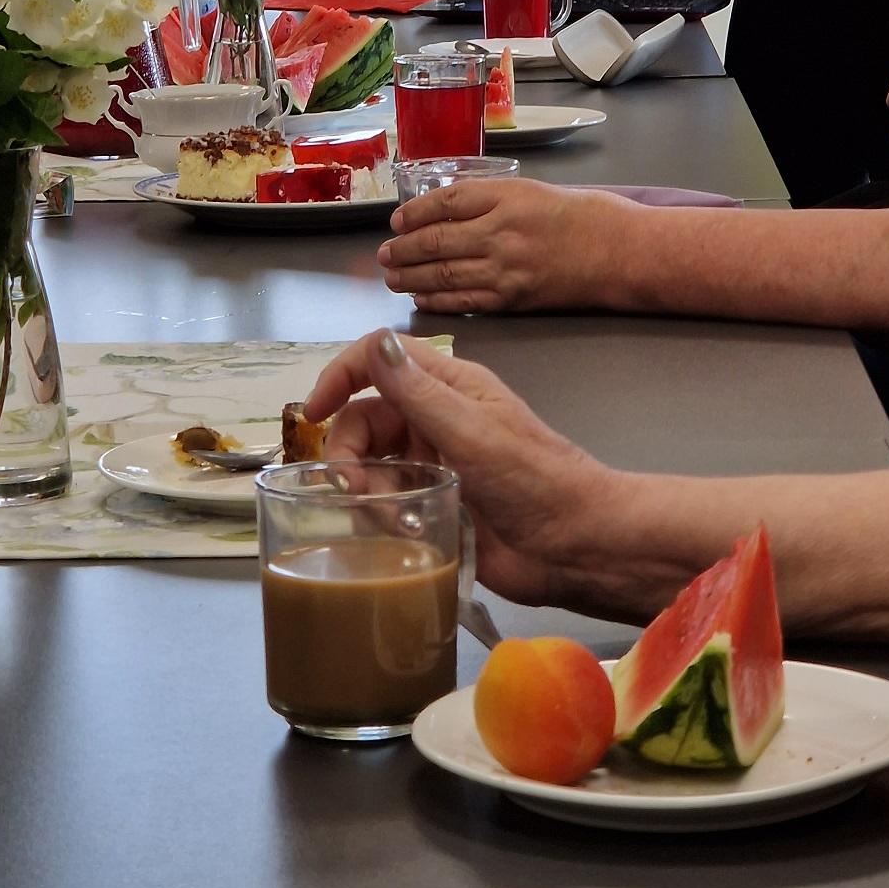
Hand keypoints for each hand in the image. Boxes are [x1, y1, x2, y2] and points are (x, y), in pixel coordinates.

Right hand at [304, 329, 611, 605]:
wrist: (576, 547)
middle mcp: (436, 421)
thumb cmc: (534, 479)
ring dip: (365, 488)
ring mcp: (435, 466)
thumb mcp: (471, 431)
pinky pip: (387, 504)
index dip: (341, 376)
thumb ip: (417, 391)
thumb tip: (374, 340)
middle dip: (349, 450)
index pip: (380, 359)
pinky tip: (399, 534)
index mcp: (449, 387)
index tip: (312, 412)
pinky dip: (381, 517)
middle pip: (365, 419)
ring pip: (372, 465)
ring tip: (385, 517)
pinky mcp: (435, 509)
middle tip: (352, 488)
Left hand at [376, 180, 615, 312]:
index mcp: (506, 198)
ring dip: (411, 277)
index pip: (446, 203)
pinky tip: (421, 298)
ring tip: (392, 277)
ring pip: (444, 274)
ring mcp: (506, 270)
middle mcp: (501, 233)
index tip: (397, 219)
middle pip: (437, 241)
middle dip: (403, 249)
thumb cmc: (581, 215)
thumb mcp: (531, 190)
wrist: (618, 252)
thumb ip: (489, 199)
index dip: (414, 212)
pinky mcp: (513, 300)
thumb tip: (444, 211)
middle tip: (383, 254)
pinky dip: (437, 300)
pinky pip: (464, 301)